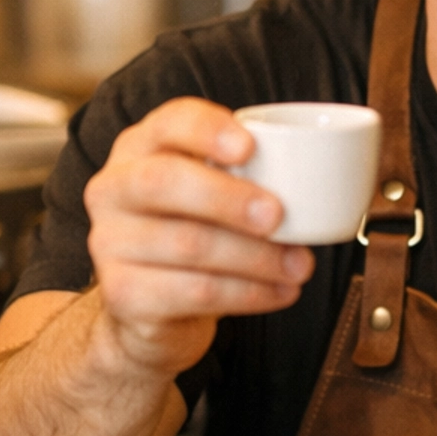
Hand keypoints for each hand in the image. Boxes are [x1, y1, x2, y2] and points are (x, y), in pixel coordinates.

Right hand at [82, 98, 312, 376]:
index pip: (168, 123)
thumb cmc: (195, 235)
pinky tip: (280, 292)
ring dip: (255, 257)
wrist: (150, 312)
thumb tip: (327, 180)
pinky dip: (248, 293)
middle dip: (229, 198)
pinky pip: (193, 292)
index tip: (250, 147)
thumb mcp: (214, 195)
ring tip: (300, 266)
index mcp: (140, 148)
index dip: (207, 130)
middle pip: (164, 181)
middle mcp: (113, 188)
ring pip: (187, 244)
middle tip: (279, 217)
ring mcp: (109, 242)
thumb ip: (249, 176)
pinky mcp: (122, 294)